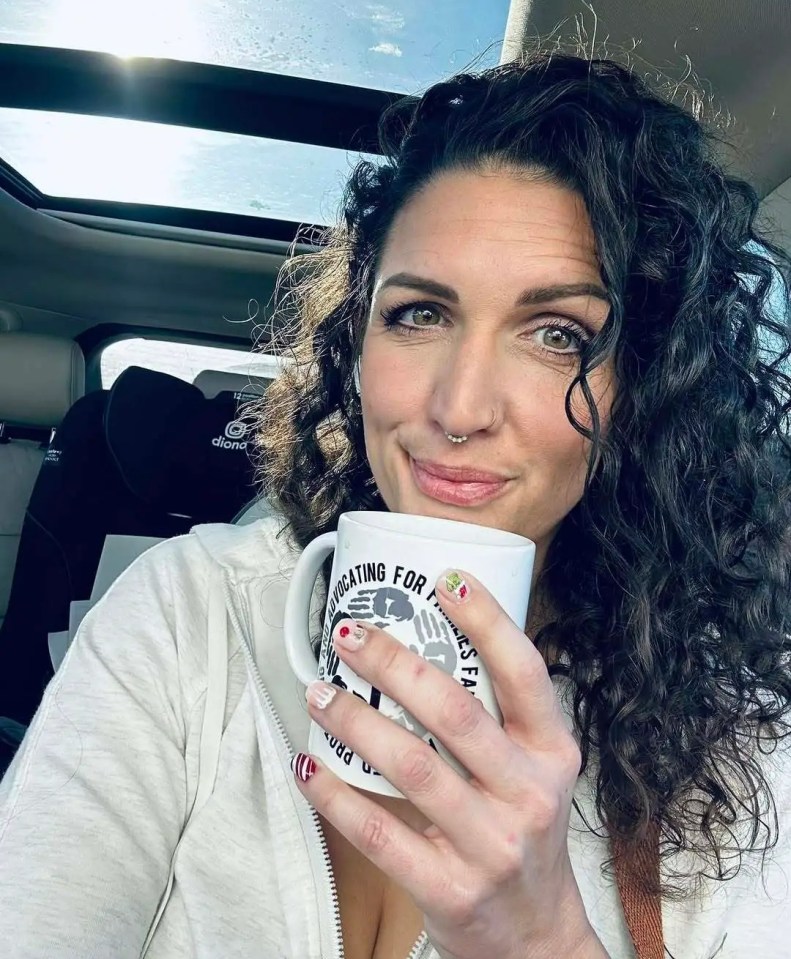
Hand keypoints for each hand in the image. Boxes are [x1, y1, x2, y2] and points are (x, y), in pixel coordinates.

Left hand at [292, 570, 605, 958]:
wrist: (537, 937)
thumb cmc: (525, 830)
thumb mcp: (536, 770)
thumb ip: (498, 716)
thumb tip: (428, 639)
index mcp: (553, 753)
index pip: (524, 673)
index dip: (486, 621)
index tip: (444, 581)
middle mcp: (529, 795)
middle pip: (454, 713)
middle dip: (394, 663)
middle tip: (350, 634)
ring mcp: (491, 846)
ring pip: (411, 767)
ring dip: (355, 721)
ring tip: (319, 690)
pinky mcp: (449, 890)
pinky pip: (379, 834)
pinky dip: (335, 795)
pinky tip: (307, 764)